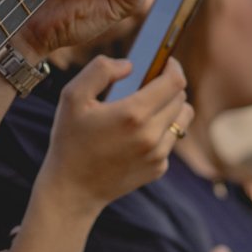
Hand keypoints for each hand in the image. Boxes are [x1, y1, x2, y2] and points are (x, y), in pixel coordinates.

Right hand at [36, 56, 191, 212]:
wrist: (72, 190)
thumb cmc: (69, 140)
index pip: (174, 82)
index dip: (173, 66)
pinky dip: (161, 131)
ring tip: (149, 106)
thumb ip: (100, 70)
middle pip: (180, 98)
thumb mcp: (72, 97)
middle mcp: (151, 135)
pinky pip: (170, 140)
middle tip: (150, 83)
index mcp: (133, 114)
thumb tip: (130, 65)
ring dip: (170, 107)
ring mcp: (158, 155)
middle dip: (169, 86)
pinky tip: (137, 134)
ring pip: (182, 119)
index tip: (166, 61)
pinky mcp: (158, 169)